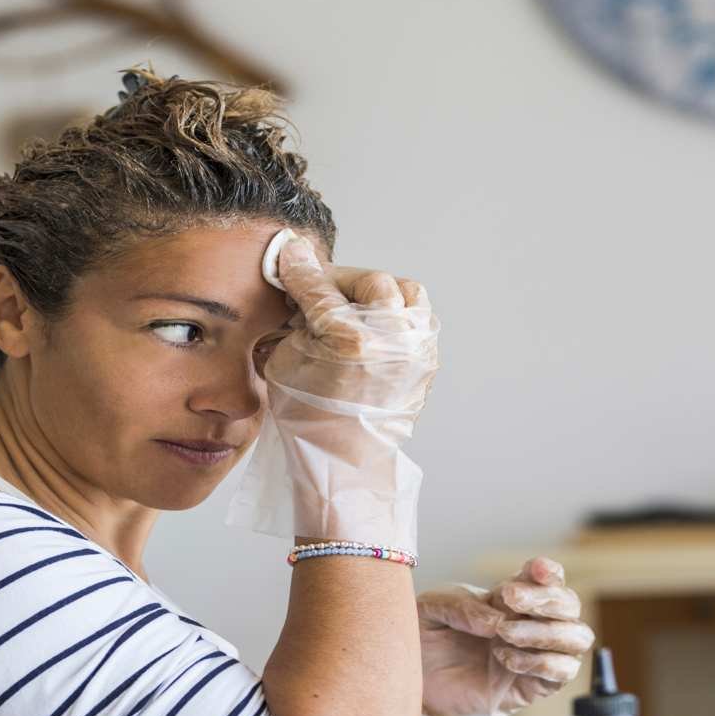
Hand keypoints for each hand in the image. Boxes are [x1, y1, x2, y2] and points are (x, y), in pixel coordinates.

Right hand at [266, 231, 437, 416]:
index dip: (301, 271)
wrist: (345, 459)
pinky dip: (396, 315)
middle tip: (321, 289)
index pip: (320, 288)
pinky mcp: (427, 361)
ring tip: (354, 306)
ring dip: (378, 292)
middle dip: (342, 282)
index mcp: (351, 340)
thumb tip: (300, 276)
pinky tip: (372, 326)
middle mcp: (392, 340)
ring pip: (406, 293)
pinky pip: (417, 320)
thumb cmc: (310, 417)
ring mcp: (416, 351)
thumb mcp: (286, 361)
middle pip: (370, 282)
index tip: (292, 255)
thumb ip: (298, 314)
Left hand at [418, 557, 592, 715]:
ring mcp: (536, 655)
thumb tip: (496, 619)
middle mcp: (532, 623)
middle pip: (570, 604)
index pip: (548, 579)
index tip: (535, 570)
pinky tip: (505, 660)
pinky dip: (540, 662)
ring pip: (577, 638)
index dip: (549, 572)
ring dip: (546, 632)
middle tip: (510, 600)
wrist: (417, 684)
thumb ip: (461, 605)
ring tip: (504, 634)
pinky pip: (562, 673)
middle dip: (547, 599)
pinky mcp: (533, 687)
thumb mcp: (432, 609)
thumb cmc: (428, 641)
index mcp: (512, 598)